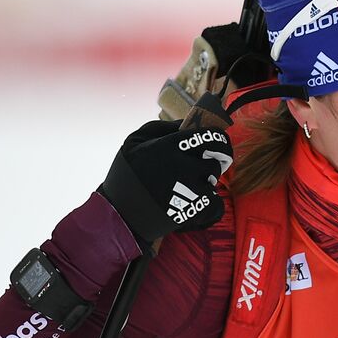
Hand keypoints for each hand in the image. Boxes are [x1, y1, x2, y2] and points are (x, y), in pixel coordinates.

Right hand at [99, 118, 233, 245]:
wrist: (118, 214)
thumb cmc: (126, 174)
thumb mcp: (135, 141)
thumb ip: (163, 127)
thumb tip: (188, 123)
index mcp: (169, 147)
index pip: (209, 137)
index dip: (218, 138)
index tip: (218, 141)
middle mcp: (182, 167)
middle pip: (215, 160)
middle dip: (214, 161)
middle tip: (207, 163)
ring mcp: (189, 190)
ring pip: (214, 183)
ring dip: (206, 183)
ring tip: (190, 186)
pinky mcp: (192, 212)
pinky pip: (216, 205)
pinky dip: (210, 205)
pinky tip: (196, 202)